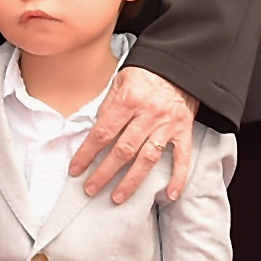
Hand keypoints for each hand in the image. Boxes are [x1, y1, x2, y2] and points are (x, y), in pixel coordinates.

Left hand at [72, 66, 198, 202]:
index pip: (102, 133)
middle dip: (104, 172)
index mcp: (128, 101)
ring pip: (147, 159)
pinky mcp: (184, 130)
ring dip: (132, 181)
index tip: (76, 169)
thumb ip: (108, 107)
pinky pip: (183, 157)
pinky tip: (170, 194)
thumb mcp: (120, 81)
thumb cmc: (146, 73)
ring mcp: (167, 125)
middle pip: (123, 150)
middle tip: (90, 188)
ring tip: (117, 197)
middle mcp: (148, 115)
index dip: (87, 154)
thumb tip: (96, 132)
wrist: (178, 63)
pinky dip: (178, 177)